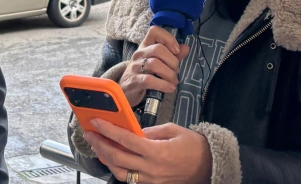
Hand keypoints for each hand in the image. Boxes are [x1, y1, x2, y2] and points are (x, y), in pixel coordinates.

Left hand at [84, 120, 211, 183]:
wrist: (210, 166)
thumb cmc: (194, 145)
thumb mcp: (173, 130)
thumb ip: (151, 132)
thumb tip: (133, 131)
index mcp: (157, 152)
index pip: (126, 140)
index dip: (108, 131)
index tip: (96, 122)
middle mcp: (151, 169)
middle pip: (118, 158)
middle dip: (100, 145)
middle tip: (90, 134)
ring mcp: (151, 180)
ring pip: (120, 172)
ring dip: (106, 159)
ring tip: (97, 146)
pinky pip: (130, 179)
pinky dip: (118, 169)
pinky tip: (112, 159)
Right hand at [119, 26, 190, 106]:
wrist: (125, 91)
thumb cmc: (144, 74)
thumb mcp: (158, 62)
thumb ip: (172, 55)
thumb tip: (186, 48)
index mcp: (146, 46)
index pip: (154, 31)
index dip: (168, 38)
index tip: (176, 50)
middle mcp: (139, 53)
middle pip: (158, 49)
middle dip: (172, 61)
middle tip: (176, 72)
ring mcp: (135, 67)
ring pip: (154, 64)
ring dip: (169, 74)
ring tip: (174, 82)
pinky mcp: (134, 81)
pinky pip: (150, 80)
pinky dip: (163, 85)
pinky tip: (170, 88)